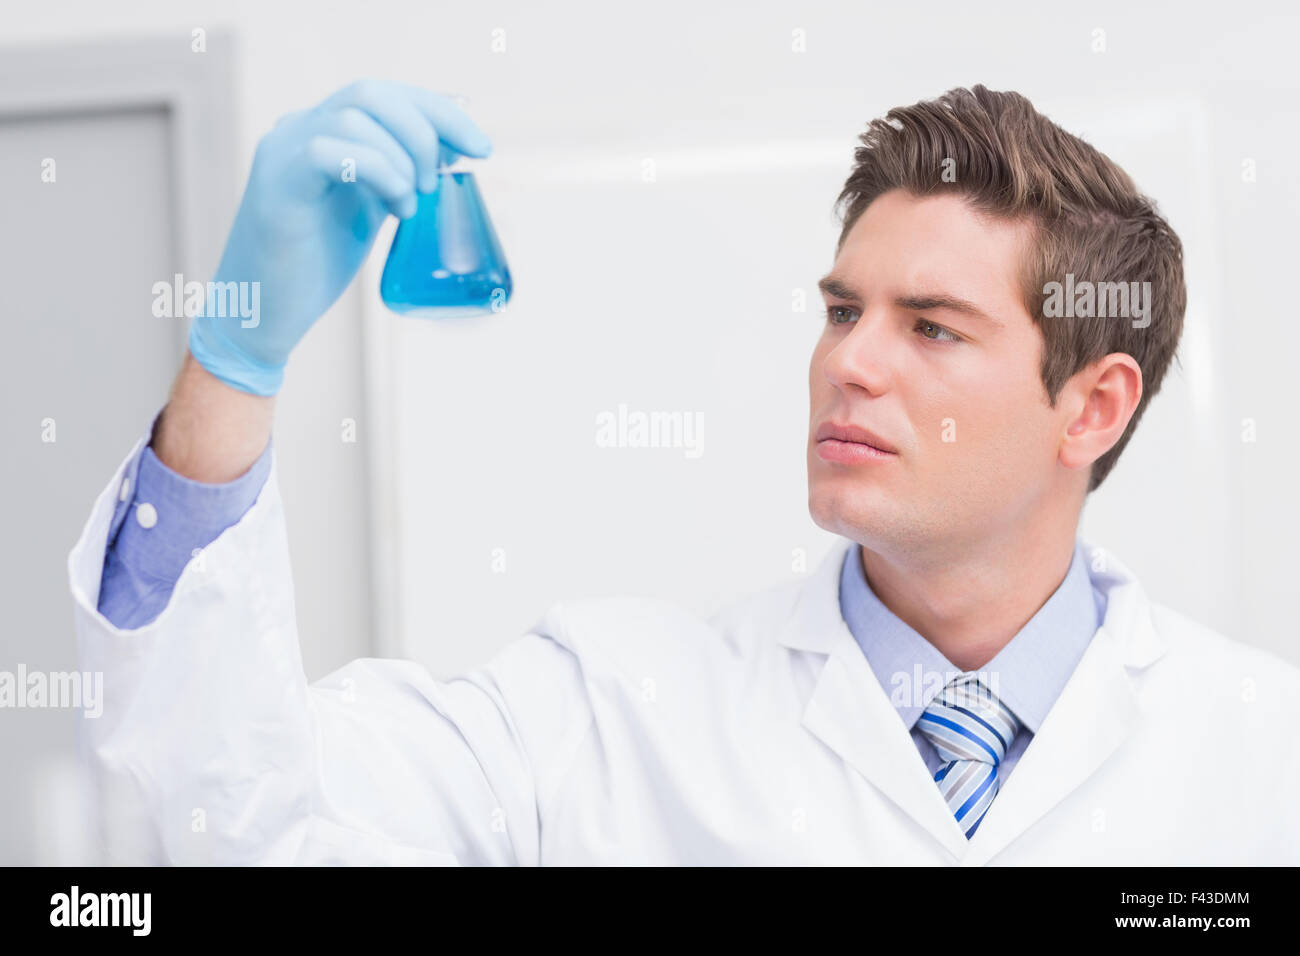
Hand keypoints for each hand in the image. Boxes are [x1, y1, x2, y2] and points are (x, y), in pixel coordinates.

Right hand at [188, 79, 492, 395]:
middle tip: (436, 182)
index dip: (440, 111)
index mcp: (324, 130)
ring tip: (408, 205)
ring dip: (400, 159)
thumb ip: (398, 176)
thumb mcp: (370, 208)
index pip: (386, 94)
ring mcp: (284, 151)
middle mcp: (299, 128)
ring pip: (355, 116)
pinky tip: (392, 208)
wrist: (264, 312)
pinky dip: (376, 172)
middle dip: (426, 130)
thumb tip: (452, 153)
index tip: (481, 148)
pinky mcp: (278, 183)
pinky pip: (330, 151)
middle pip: (372, 93)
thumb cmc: (315, 265)